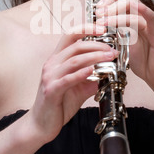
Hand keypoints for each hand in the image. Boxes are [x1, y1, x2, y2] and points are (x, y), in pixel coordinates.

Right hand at [31, 24, 118, 142]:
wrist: (41, 125)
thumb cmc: (58, 104)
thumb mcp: (78, 88)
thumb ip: (91, 79)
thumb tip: (110, 73)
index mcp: (57, 60)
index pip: (70, 36)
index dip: (86, 28)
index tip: (103, 28)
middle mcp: (52, 64)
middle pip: (75, 46)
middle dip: (96, 45)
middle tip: (112, 50)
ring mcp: (49, 77)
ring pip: (73, 60)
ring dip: (94, 57)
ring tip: (109, 57)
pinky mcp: (51, 90)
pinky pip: (67, 78)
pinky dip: (81, 73)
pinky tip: (93, 71)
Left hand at [95, 0, 153, 93]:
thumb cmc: (143, 62)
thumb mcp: (124, 43)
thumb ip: (116, 32)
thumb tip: (101, 24)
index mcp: (138, 19)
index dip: (110, 0)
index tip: (98, 9)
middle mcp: (146, 19)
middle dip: (111, 4)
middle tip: (99, 14)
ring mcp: (153, 25)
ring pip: (135, 8)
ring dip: (116, 12)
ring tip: (104, 21)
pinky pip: (151, 18)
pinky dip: (142, 10)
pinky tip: (133, 7)